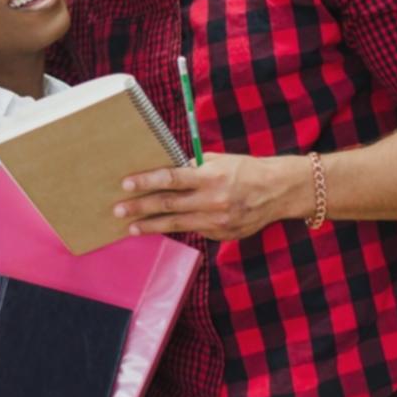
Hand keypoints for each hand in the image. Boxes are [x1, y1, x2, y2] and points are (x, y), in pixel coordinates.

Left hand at [114, 153, 311, 240]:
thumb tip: (164, 173)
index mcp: (211, 177)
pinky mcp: (221, 235)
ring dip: (150, 226)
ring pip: (176, 224)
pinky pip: (193, 231)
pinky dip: (175, 229)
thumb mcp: (219, 161)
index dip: (146, 182)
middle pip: (168, 205)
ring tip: (131, 227)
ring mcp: (217, 222)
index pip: (171, 179)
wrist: (278, 191)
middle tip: (118, 210)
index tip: (126, 184)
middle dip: (140, 208)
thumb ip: (192, 168)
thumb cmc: (244, 170)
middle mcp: (213, 201)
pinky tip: (159, 228)